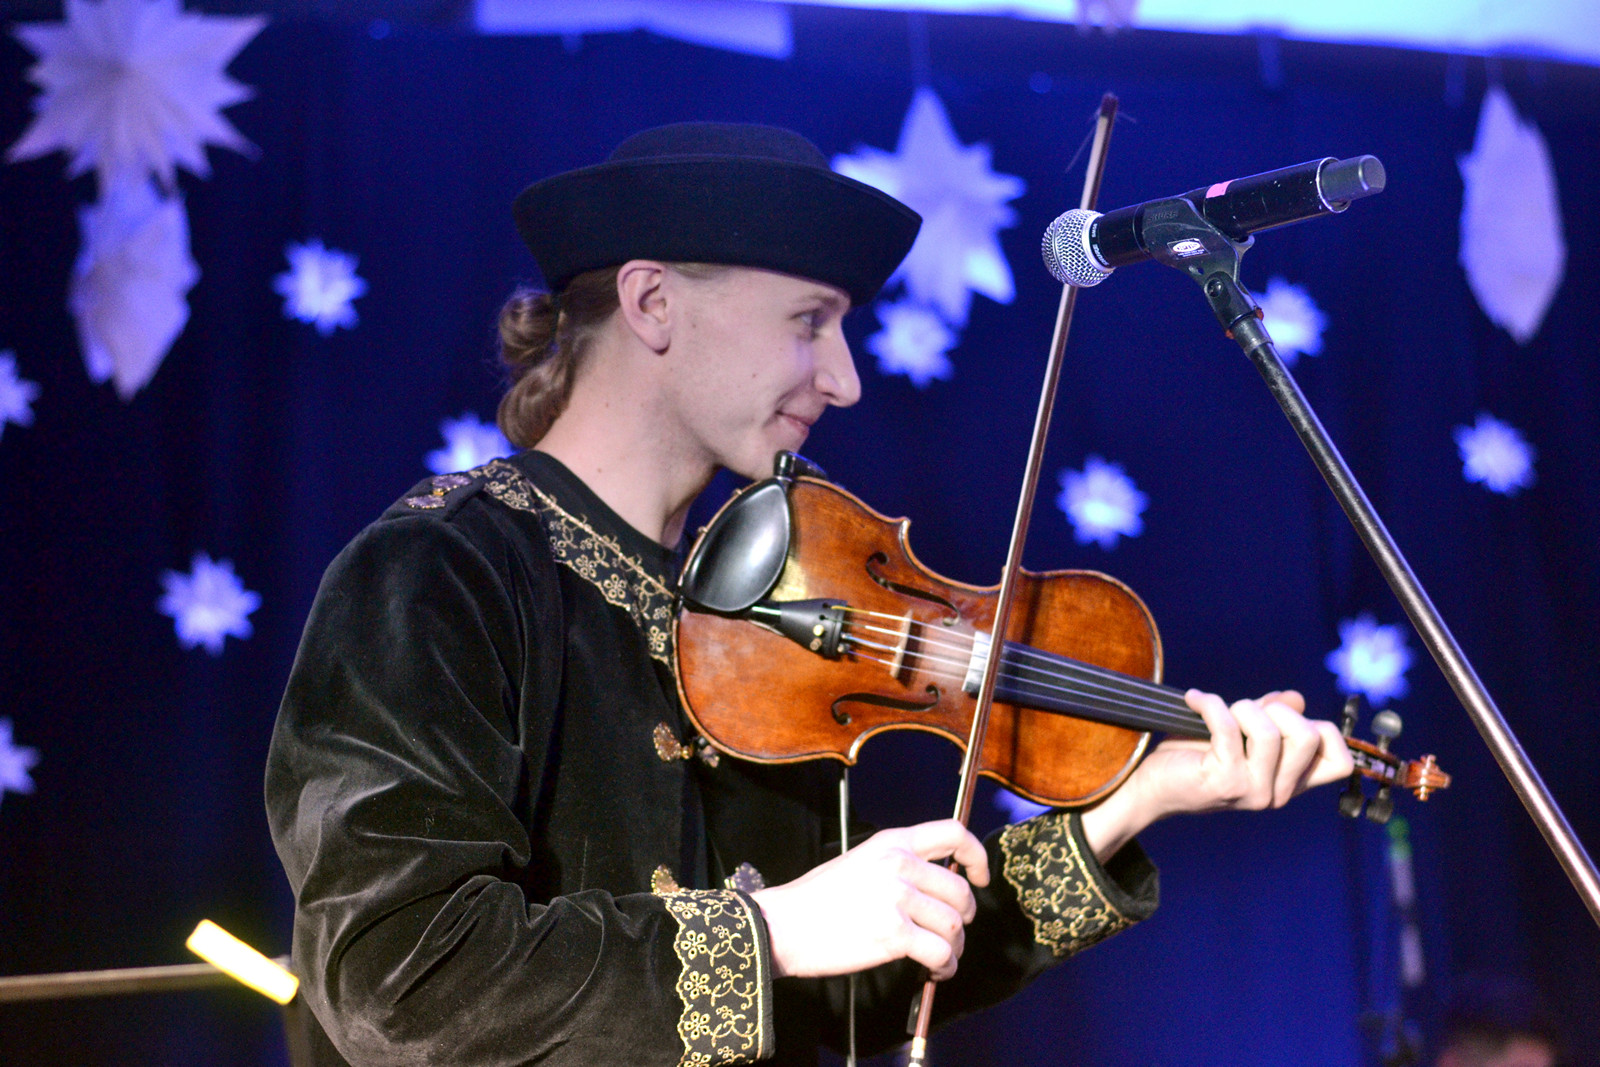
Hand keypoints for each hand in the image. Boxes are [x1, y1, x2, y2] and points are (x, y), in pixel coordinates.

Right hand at [750, 819, 989, 980]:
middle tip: (952, 931)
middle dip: (964, 917)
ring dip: (954, 946)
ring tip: (941, 955)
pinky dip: (945, 966)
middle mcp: (899, 864)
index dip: (976, 856)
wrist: (785, 925)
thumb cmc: (819, 899)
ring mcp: (897, 898)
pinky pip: (940, 952)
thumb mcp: (862, 861)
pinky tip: (935, 970)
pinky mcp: (894, 934)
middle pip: (960, 890)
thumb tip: (938, 887)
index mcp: (892, 843)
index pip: (953, 833)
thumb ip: (899, 864)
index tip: (979, 878)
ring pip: (953, 925)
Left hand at [1081, 689, 1354, 860]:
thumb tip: (1296, 699)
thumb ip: (1271, 716)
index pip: (1340, 763)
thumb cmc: (1196, 755)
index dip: (1321, 729)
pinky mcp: (1223, 782)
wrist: (1151, 784)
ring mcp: (1252, 792)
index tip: (1282, 717)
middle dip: (1276, 710)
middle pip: (1309, 737)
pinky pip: (1228, 728)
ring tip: (1217, 709)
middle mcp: (1277, 794)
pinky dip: (1210, 704)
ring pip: (1270, 732)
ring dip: (1241, 707)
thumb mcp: (1241, 732)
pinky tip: (1194, 700)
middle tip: (1243, 712)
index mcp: (1289, 783)